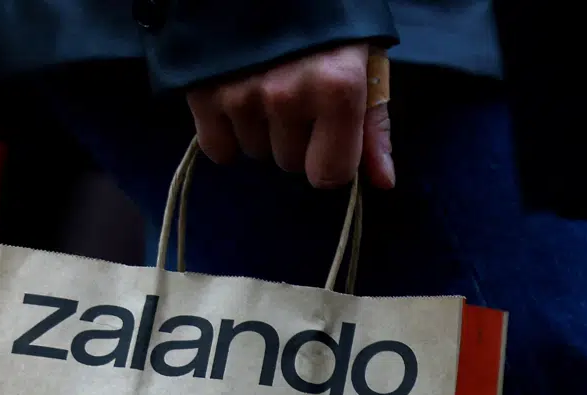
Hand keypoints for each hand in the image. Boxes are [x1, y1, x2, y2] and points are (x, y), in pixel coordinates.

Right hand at [186, 44, 393, 189]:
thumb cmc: (327, 19)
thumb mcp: (363, 62)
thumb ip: (373, 126)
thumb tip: (382, 183)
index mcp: (337, 89)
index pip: (329, 174)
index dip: (330, 158)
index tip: (327, 134)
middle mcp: (287, 97)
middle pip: (289, 163)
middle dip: (295, 137)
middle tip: (294, 91)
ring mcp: (241, 96)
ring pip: (255, 152)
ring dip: (261, 130)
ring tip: (264, 83)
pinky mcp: (204, 95)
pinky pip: (218, 149)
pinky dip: (225, 133)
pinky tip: (235, 97)